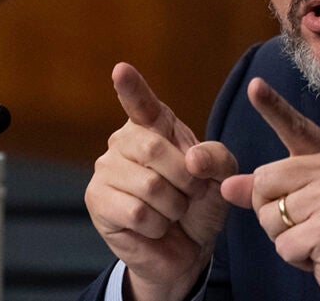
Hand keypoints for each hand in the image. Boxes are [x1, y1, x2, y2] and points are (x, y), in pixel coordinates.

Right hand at [85, 63, 237, 300]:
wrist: (187, 250)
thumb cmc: (200, 204)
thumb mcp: (221, 177)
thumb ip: (216, 158)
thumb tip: (192, 158)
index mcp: (155, 126)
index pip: (142, 104)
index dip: (132, 87)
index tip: (121, 69)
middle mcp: (125, 140)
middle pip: (153, 148)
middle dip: (185, 179)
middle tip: (191, 193)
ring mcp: (106, 169)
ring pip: (148, 185)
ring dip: (173, 206)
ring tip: (171, 211)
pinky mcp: (97, 200)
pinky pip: (136, 211)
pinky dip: (156, 224)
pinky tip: (154, 226)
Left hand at [221, 78, 319, 300]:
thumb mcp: (306, 204)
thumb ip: (268, 191)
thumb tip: (227, 185)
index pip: (295, 127)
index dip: (272, 106)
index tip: (254, 85)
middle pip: (263, 181)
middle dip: (272, 212)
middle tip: (306, 224)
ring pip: (270, 216)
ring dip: (284, 238)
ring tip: (315, 238)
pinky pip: (284, 244)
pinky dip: (295, 257)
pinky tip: (319, 255)